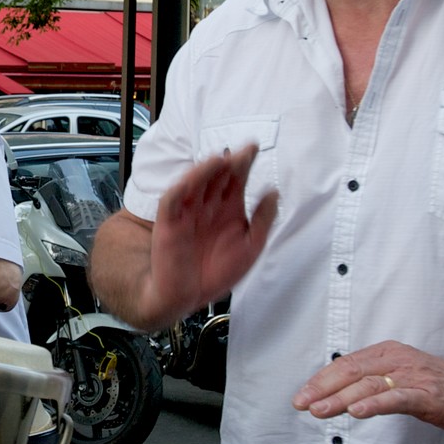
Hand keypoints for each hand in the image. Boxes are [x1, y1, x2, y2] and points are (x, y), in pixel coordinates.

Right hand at [138, 147, 277, 325]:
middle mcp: (208, 205)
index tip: (254, 147)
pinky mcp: (170, 222)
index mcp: (228, 207)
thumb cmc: (217, 272)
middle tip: (241, 152)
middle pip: (217, 176)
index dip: (244, 161)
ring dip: (205, 169)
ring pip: (195, 182)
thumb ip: (263, 219)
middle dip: (228, 162)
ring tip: (220, 160)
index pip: (236, 178)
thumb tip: (274, 192)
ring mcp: (188, 211)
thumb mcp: (250, 246)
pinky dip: (180, 188)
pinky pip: (173, 200)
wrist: (187, 296)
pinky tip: (190, 183)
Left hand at [292, 341, 443, 435]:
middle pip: (351, 372)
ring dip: (340, 398)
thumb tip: (339, 393)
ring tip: (319, 410)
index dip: (321, 380)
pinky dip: (375, 404)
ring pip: (369, 386)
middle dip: (322, 389)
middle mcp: (397, 361)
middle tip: (301, 403)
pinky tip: (358, 412)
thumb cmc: (440, 386)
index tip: (302, 396)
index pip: (346, 365)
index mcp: (387, 354)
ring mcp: (413, 377)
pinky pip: (396, 399)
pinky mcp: (428, 395)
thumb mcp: (401, 376)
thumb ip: (373, 381)